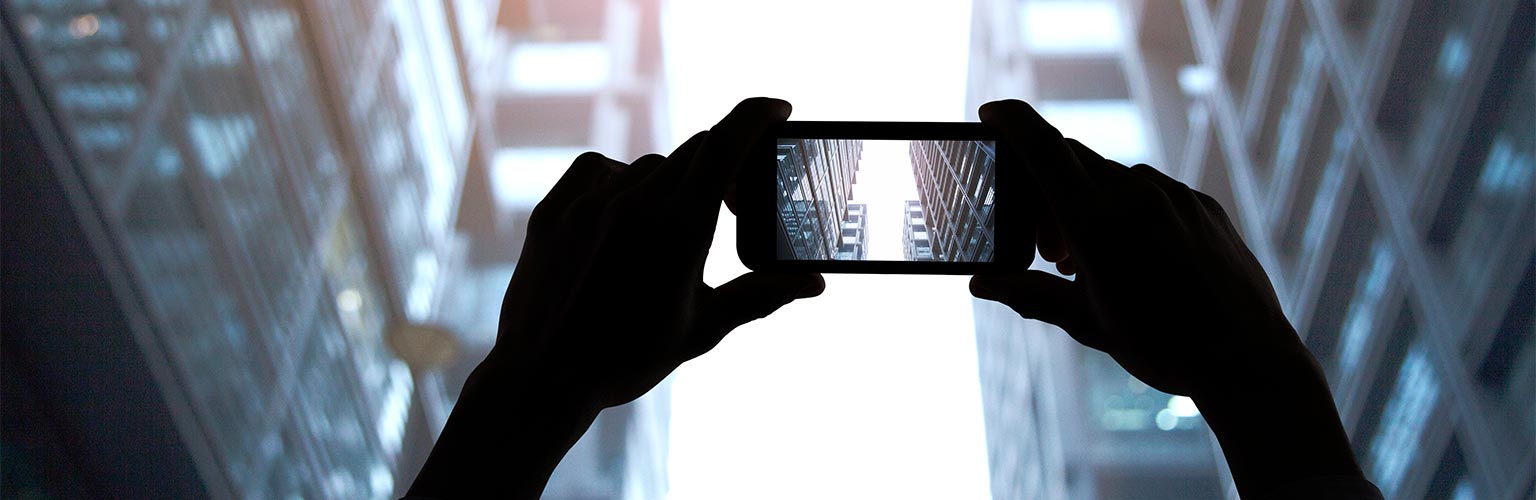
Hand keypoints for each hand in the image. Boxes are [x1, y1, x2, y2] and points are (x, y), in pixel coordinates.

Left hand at [409, 98, 822, 497]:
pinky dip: (620, 181)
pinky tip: (624, 211)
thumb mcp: (704, 328)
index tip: (778, 109)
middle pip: (695, 152)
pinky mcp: (555, 209)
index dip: (758, 115)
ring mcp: (590, 202)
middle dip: (724, 168)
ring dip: (673, 183)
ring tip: (673, 230)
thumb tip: (814, 282)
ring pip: (649, 166)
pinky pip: (598, 170)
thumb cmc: (629, 358)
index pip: (728, 141)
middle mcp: (635, 201)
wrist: (543, 379)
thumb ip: (762, 294)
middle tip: (736, 201)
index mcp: (682, 225)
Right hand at [969, 99, 1304, 397]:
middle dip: (1045, 193)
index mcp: (1096, 222)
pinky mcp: (1201, 204)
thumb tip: (980, 283)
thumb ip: (1028, 294)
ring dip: (1086, 206)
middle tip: (1046, 250)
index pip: (1043, 149)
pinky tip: (1135, 257)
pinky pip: (1151, 191)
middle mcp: (1136, 195)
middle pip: (1071, 162)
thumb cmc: (1163, 346)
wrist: (1248, 359)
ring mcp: (1174, 196)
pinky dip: (1126, 211)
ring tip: (1090, 262)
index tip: (991, 111)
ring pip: (1110, 178)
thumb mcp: (1085, 323)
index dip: (1012, 121)